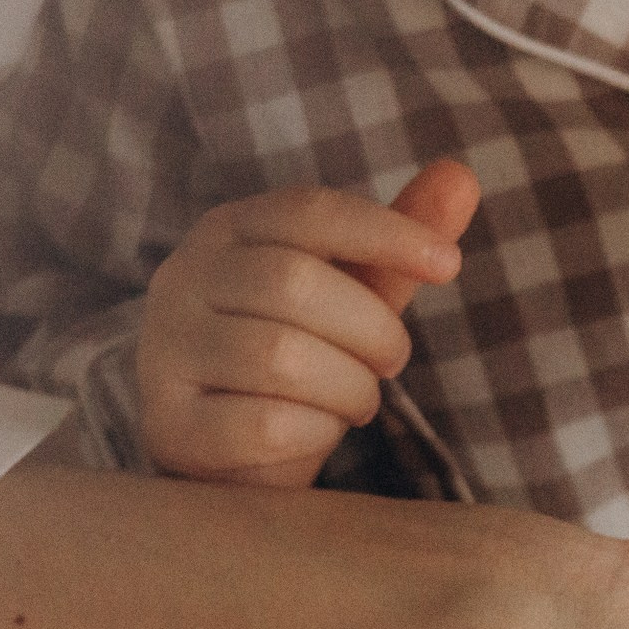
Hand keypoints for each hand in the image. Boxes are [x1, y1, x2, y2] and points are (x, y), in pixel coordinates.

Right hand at [136, 160, 479, 485]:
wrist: (225, 453)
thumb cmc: (296, 360)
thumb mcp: (349, 297)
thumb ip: (393, 245)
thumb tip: (461, 176)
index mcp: (227, 230)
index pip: (309, 209)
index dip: (386, 231)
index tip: (448, 264)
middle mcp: (183, 279)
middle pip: (296, 282)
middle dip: (371, 329)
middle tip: (390, 362)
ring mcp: (167, 352)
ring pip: (281, 356)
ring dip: (348, 387)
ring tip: (354, 399)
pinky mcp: (172, 424)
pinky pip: (266, 423)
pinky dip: (315, 431)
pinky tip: (313, 430)